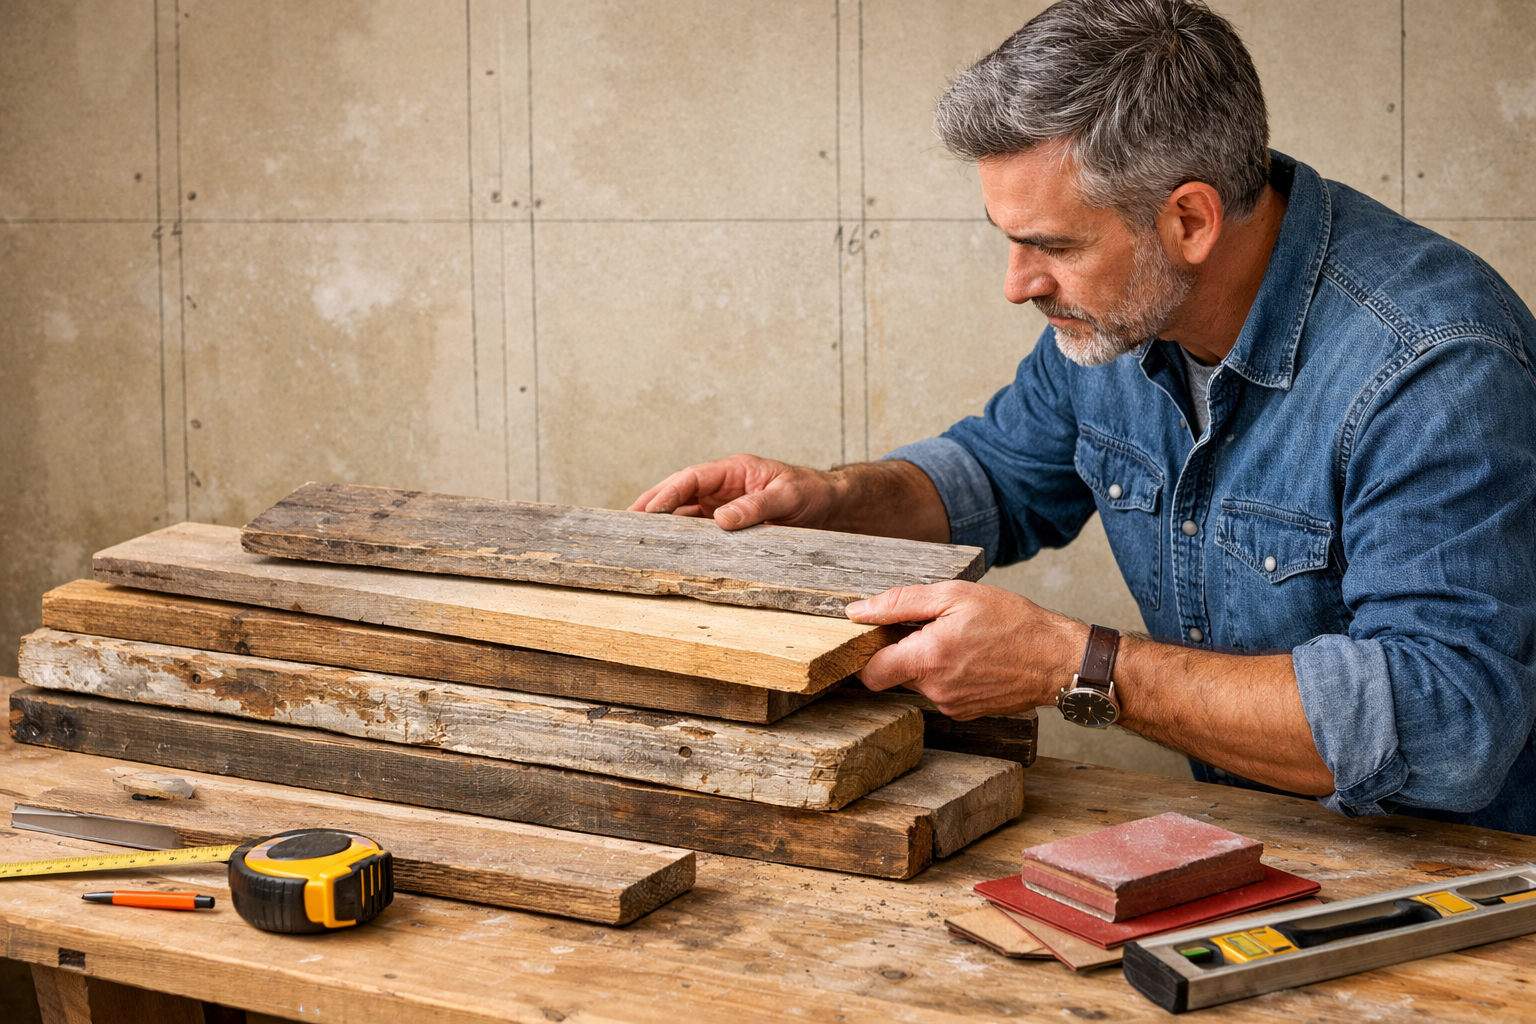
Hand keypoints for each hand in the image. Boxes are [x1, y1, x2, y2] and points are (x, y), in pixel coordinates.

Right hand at [629, 454, 839, 529]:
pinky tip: (670, 551)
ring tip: (639, 539)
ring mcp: (725, 504)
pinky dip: (684, 538)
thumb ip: (756, 506)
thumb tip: (721, 520)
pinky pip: (701, 529)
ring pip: (686, 512)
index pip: (692, 478)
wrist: (830, 504)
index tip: (649, 510)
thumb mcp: (787, 496)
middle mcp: (724, 486)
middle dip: (652, 505)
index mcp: (734, 470)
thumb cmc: (810, 492)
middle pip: (680, 493)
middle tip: (626, 522)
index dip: (668, 492)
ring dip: (664, 524)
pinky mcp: (730, 523)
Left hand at [846, 581, 1086, 719]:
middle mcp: (935, 690)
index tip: (878, 633)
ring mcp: (950, 706)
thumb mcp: (955, 596)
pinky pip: (940, 691)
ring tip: (959, 639)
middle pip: (894, 673)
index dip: (865, 651)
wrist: (1058, 659)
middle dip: (903, 650)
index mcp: (927, 659)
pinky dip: (946, 674)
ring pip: (918, 682)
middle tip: (931, 626)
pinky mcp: (965, 713)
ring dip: (927, 661)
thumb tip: (857, 613)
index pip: (868, 672)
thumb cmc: (1013, 622)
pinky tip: (971, 656)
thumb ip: (900, 603)